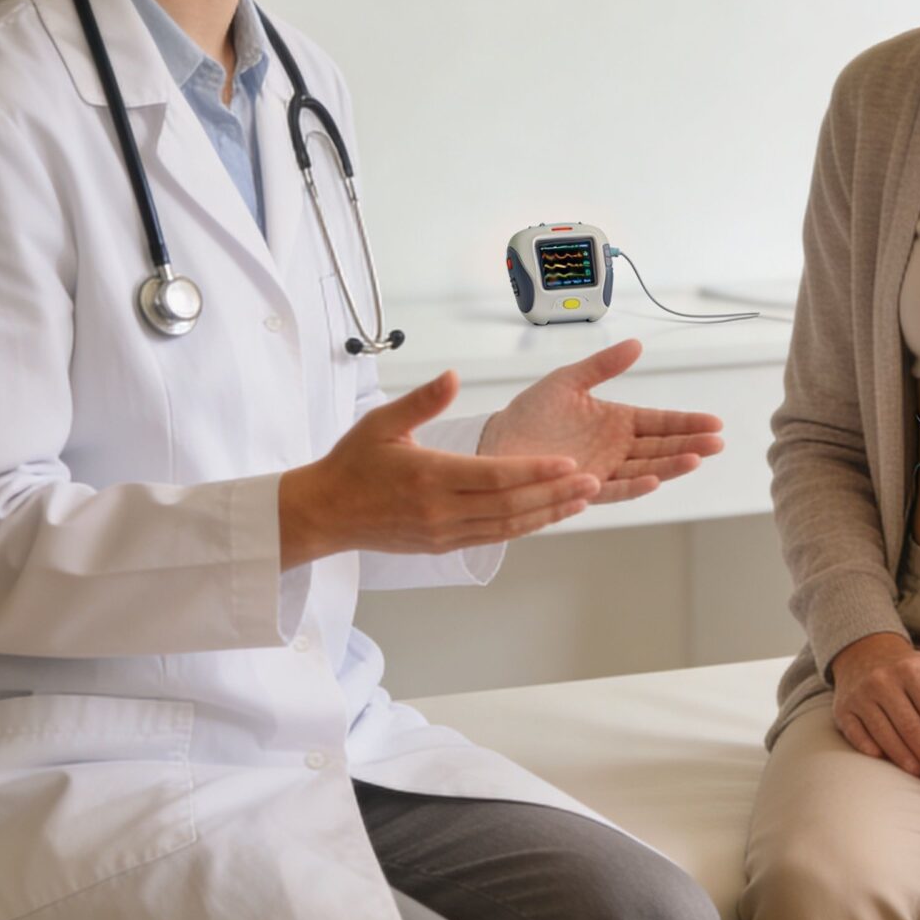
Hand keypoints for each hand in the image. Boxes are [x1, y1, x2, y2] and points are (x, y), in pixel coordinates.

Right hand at [280, 371, 598, 565]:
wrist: (326, 513)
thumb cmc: (352, 464)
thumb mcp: (382, 423)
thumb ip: (422, 400)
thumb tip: (453, 375)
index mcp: (430, 476)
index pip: (494, 475)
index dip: (535, 470)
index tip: (568, 463)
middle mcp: (441, 509)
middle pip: (510, 504)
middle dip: (555, 493)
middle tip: (593, 481)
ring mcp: (444, 531)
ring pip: (507, 525)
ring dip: (547, 513)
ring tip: (581, 499)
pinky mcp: (443, 544)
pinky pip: (493, 536)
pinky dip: (524, 526)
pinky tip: (547, 514)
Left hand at [477, 339, 724, 503]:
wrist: (497, 442)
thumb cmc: (530, 413)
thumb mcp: (568, 381)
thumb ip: (602, 366)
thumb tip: (636, 345)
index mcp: (616, 421)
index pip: (659, 422)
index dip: (687, 422)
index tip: (714, 422)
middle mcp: (615, 448)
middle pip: (660, 447)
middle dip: (690, 444)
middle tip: (718, 442)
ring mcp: (603, 469)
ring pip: (645, 469)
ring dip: (671, 465)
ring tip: (696, 459)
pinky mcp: (584, 488)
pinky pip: (614, 489)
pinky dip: (634, 486)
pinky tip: (654, 480)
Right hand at [828, 633, 919, 775]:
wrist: (865, 653)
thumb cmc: (911, 670)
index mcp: (914, 670)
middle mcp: (884, 680)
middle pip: (913, 732)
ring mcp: (861, 696)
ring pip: (887, 739)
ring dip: (907, 762)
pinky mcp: (843, 710)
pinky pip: (861, 740)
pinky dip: (877, 754)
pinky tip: (891, 762)